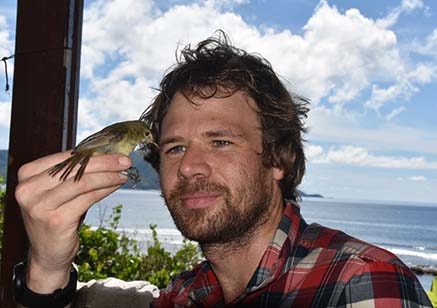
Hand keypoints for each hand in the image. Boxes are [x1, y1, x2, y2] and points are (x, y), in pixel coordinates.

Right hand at [15, 151, 130, 292]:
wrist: (48, 253)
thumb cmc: (56, 215)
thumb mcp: (58, 191)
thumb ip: (72, 173)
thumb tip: (105, 154)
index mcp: (27, 175)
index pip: (65, 157)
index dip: (92, 153)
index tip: (114, 151)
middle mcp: (28, 189)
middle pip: (75, 168)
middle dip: (104, 162)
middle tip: (125, 161)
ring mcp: (40, 205)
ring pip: (83, 182)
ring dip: (108, 176)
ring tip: (123, 174)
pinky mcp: (55, 220)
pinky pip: (88, 198)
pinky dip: (106, 190)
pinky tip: (116, 186)